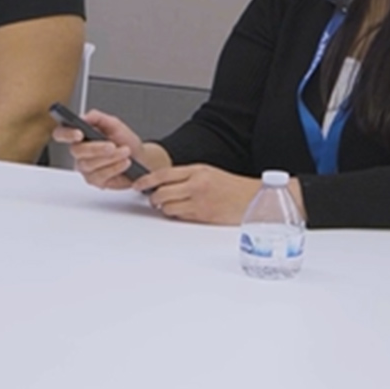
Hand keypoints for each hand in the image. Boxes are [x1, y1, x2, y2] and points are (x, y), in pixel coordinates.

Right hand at [53, 110, 146, 189]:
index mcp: (79, 136)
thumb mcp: (114, 124)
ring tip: (125, 152)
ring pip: (89, 164)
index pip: (61, 133)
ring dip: (110, 158)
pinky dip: (115, 168)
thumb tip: (84, 116)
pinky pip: (100, 175)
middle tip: (112, 145)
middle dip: (96, 148)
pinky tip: (124, 163)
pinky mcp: (94, 180)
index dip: (66, 134)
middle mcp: (79, 152)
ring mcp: (85, 167)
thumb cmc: (125, 141)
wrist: (139, 157)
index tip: (79, 133)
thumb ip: (98, 117)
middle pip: (76, 151)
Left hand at [135, 165, 264, 224]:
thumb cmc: (230, 185)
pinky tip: (182, 211)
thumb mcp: (207, 172)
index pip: (163, 174)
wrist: (252, 198)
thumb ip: (185, 176)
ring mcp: (199, 202)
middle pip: (162, 193)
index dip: (146, 180)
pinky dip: (176, 215)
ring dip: (164, 208)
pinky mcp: (203, 216)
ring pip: (168, 207)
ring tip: (169, 205)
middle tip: (152, 199)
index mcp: (196, 171)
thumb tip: (163, 182)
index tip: (137, 184)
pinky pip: (180, 217)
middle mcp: (196, 185)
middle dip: (153, 198)